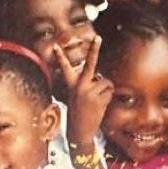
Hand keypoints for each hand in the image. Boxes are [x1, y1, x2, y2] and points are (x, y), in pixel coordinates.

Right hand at [54, 35, 111, 168]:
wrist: (79, 131)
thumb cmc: (81, 113)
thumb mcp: (79, 97)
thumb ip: (89, 86)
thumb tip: (103, 79)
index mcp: (72, 85)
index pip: (66, 68)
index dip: (61, 57)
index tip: (57, 46)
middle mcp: (80, 85)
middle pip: (90, 64)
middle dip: (94, 49)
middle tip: (98, 37)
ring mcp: (89, 91)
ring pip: (106, 82)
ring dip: (106, 91)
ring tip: (97, 102)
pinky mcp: (98, 97)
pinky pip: (110, 91)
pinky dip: (109, 98)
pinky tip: (100, 106)